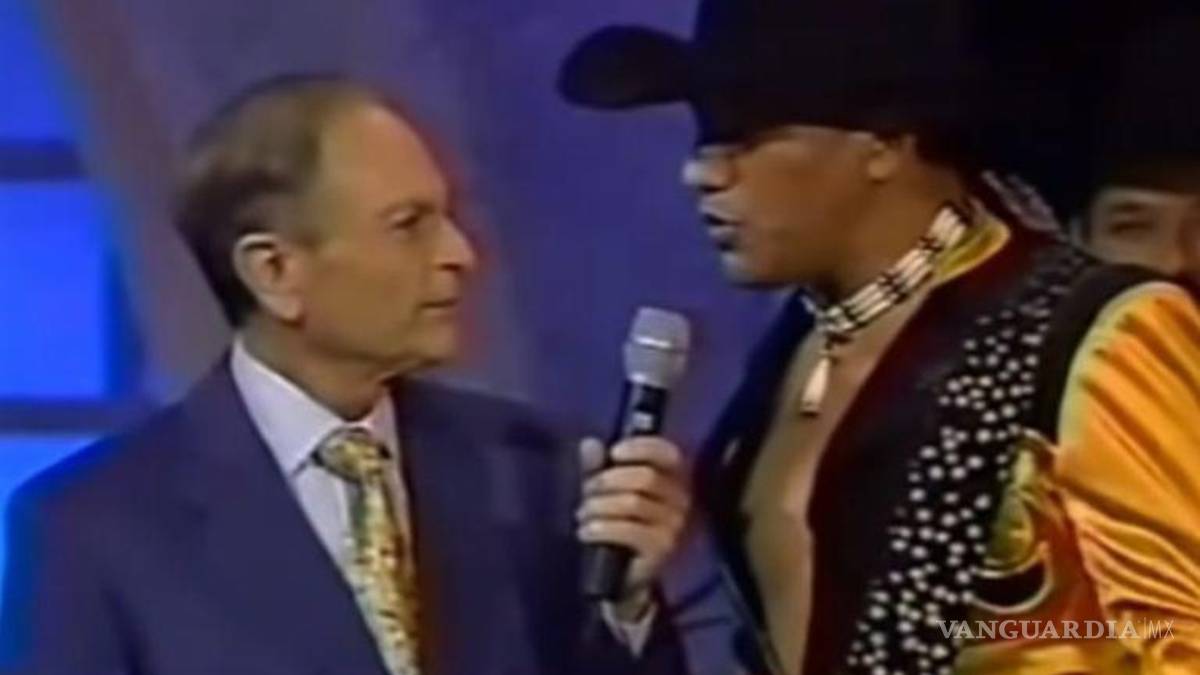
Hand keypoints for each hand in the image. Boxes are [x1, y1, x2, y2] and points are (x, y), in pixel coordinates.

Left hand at [575, 436, 691, 613]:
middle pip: (645, 477)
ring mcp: (674, 526)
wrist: (624, 577)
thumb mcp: (604, 491)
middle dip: (607, 481)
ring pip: (632, 503)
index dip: (641, 448)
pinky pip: (629, 530)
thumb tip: (589, 443)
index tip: (613, 453)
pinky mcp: (661, 549)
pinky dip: (601, 528)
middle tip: (586, 494)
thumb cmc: (618, 523)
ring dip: (598, 506)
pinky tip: (585, 532)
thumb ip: (597, 467)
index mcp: (672, 479)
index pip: (667, 454)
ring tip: (582, 515)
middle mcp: (681, 500)